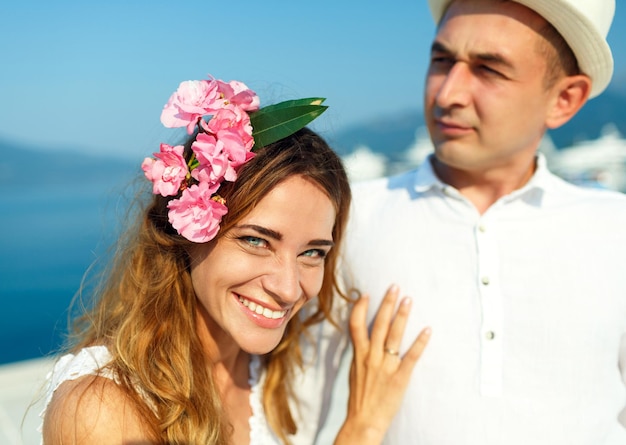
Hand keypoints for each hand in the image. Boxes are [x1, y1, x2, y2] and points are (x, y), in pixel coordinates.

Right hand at [334, 285, 430, 444]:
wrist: (363, 420)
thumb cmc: (359, 397)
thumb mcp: (354, 370)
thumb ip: (361, 353)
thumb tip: (365, 337)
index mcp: (359, 355)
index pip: (356, 325)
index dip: (360, 308)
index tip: (365, 294)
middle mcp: (371, 357)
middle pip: (379, 324)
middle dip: (387, 303)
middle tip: (395, 287)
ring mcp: (386, 366)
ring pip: (395, 335)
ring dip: (402, 316)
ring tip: (408, 300)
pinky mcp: (400, 377)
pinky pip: (411, 356)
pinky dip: (420, 343)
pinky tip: (427, 330)